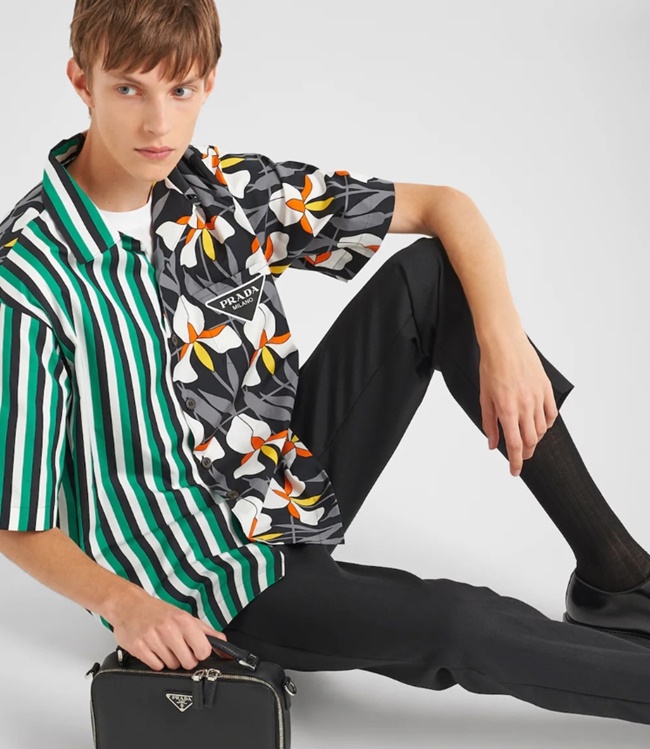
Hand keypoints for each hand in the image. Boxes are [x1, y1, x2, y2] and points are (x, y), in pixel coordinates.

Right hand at [110, 587, 230, 670]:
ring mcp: (153, 639)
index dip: (201, 653)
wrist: (129, 605)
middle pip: (188, 662)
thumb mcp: (184, 617)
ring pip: (172, 666)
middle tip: (178, 648)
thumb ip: (206, 632)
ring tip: (163, 646)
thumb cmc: (158, 612)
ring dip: (170, 660)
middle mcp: (169, 629)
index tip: (196, 649)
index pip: (203, 650)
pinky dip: (156, 662)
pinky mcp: (138, 648)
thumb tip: (225, 646)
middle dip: (185, 659)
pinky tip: (153, 650)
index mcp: (183, 620)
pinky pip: (156, 667)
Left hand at [478, 329, 557, 475]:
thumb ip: (489, 422)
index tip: (514, 471)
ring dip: (534, 440)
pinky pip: (551, 414)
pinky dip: (546, 424)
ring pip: (541, 430)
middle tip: (520, 457)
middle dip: (525, 454)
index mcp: (507, 410)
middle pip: (530, 441)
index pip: (514, 445)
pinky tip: (539, 425)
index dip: (515, 462)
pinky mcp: (546, 389)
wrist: (504, 343)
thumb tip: (492, 443)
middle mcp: (525, 406)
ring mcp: (538, 397)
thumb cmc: (491, 367)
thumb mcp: (484, 397)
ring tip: (526, 440)